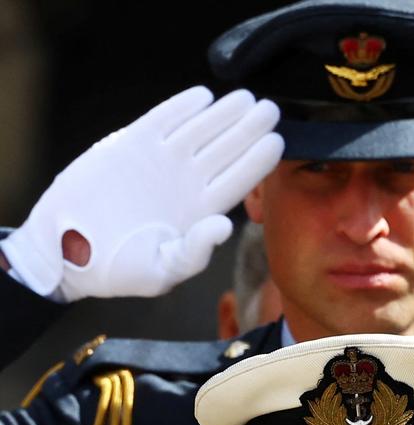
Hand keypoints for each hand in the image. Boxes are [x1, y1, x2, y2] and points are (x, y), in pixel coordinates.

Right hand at [0, 87, 282, 300]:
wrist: (68, 250)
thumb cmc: (119, 269)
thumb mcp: (161, 271)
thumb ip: (195, 252)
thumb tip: (224, 226)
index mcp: (199, 212)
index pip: (237, 181)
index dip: (257, 161)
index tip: (277, 142)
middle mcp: (186, 184)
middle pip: (226, 150)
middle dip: (249, 130)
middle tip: (271, 110)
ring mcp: (161, 162)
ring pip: (200, 131)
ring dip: (223, 114)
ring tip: (246, 99)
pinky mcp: (131, 145)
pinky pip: (163, 121)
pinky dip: (181, 108)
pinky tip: (203, 97)